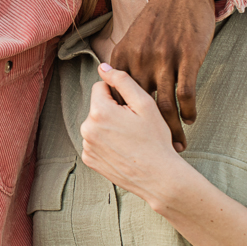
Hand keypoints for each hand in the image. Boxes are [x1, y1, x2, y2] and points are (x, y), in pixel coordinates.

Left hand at [80, 64, 186, 202]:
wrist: (159, 178)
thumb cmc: (155, 139)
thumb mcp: (145, 104)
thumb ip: (122, 80)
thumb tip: (102, 67)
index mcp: (99, 111)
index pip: (101, 88)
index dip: (119, 95)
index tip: (132, 109)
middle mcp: (86, 128)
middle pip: (98, 107)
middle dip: (113, 111)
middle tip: (134, 126)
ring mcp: (86, 146)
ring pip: (97, 125)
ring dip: (109, 127)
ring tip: (130, 140)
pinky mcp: (89, 160)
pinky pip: (95, 142)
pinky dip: (106, 143)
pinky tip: (123, 150)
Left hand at [111, 0, 215, 150]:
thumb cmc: (156, 21)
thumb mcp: (131, 41)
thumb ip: (121, 66)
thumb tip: (111, 92)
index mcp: (122, 57)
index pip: (116, 99)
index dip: (123, 122)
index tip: (131, 138)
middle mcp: (139, 60)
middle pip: (139, 107)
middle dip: (147, 132)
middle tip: (158, 150)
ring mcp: (163, 58)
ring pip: (164, 105)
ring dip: (172, 129)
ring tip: (177, 145)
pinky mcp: (187, 57)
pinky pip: (186, 92)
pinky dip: (188, 110)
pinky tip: (190, 119)